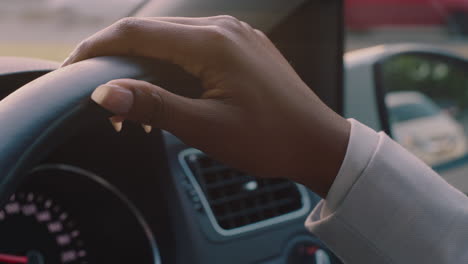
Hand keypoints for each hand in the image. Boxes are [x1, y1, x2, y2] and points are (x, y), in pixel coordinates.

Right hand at [62, 16, 349, 196]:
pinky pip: (197, 48)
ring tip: (137, 106)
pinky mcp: (242, 47)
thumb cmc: (269, 138)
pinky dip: (174, 67)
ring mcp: (236, 35)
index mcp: (212, 43)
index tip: (75, 68)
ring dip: (148, 67)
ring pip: (174, 41)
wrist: (317, 142)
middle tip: (106, 100)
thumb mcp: (206, 128)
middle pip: (153, 33)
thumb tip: (106, 92)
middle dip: (121, 62)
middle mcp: (224, 28)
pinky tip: (170, 92)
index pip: (137, 33)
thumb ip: (154, 105)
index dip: (98, 48)